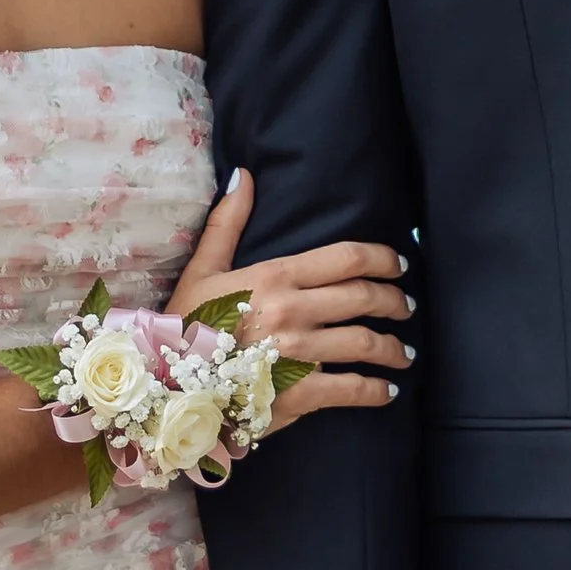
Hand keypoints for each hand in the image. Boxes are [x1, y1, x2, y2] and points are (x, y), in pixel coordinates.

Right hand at [170, 169, 411, 428]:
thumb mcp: (201, 269)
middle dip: (394, 301)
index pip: (345, 258)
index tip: (400, 265)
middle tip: (406, 307)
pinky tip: (387, 390)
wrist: (163, 388)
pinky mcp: (299, 394)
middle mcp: (293, 311)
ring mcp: (299, 354)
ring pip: (365, 343)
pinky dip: (376, 390)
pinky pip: (351, 389)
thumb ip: (227, 222)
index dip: (381, 259)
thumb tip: (243, 174)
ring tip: (403, 351)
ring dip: (393, 347)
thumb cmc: (182, 326)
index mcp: (274, 276)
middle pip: (363, 297)